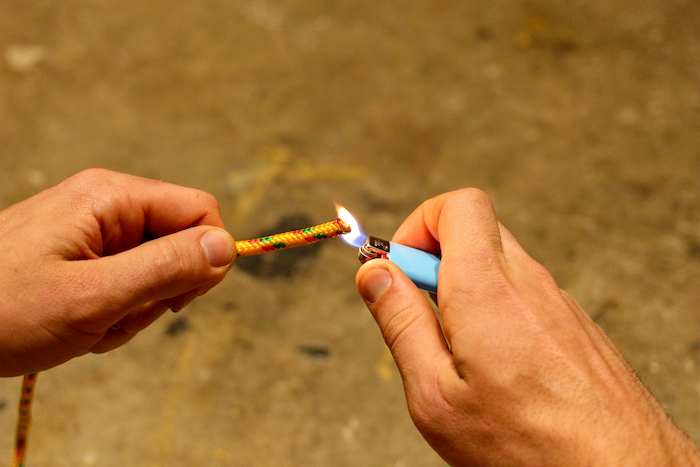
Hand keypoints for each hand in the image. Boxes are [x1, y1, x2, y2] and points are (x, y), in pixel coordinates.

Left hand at [0, 169, 235, 375]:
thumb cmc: (4, 312)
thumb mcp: (93, 297)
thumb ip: (165, 268)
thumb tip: (227, 246)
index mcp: (112, 198)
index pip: (200, 211)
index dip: (205, 257)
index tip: (178, 300)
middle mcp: (108, 205)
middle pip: (179, 243)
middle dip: (160, 291)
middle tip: (117, 316)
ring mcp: (94, 230)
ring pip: (156, 269)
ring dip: (134, 308)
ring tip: (91, 324)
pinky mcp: (84, 253)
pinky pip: (128, 281)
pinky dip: (115, 311)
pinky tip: (81, 324)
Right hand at [356, 189, 699, 465]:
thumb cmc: (528, 445)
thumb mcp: (436, 392)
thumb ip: (400, 321)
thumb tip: (374, 273)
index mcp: (486, 288)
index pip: (456, 205)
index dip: (418, 225)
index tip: (398, 267)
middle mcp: (528, 281)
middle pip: (476, 229)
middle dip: (437, 256)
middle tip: (422, 310)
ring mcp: (558, 300)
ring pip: (500, 264)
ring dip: (467, 288)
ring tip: (460, 351)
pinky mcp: (574, 323)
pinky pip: (525, 294)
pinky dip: (498, 310)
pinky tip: (497, 366)